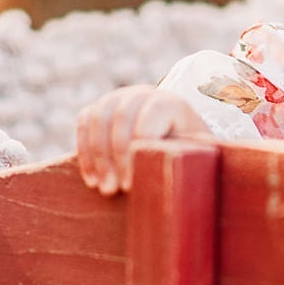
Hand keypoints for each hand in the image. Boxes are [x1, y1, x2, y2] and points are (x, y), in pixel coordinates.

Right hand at [75, 86, 211, 194]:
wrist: (179, 136)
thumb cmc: (192, 150)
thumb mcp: (199, 153)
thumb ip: (193, 159)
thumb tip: (186, 186)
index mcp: (170, 102)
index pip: (146, 122)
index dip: (136, 154)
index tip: (132, 184)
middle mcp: (144, 94)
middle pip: (119, 118)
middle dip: (113, 158)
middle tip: (113, 190)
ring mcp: (120, 97)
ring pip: (98, 119)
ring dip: (97, 157)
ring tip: (103, 188)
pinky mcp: (101, 107)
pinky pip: (85, 123)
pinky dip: (85, 152)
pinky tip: (92, 179)